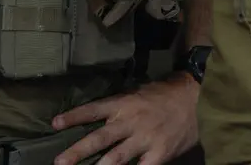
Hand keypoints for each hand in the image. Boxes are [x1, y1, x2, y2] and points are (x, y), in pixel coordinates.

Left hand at [51, 73, 199, 164]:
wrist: (196, 100)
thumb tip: (98, 116)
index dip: (74, 117)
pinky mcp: (158, 154)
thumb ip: (120, 106)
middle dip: (78, 152)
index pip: (93, 110)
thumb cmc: (164, 95)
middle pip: (99, 138)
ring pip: (116, 158)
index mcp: (124, 103)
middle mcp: (130, 122)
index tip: (55, 124)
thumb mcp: (138, 92)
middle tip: (59, 162)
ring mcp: (144, 139)